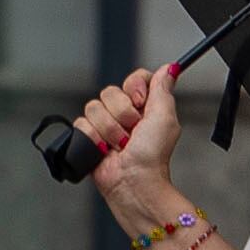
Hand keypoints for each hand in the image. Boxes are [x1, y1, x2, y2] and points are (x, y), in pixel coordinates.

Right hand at [81, 66, 185, 231]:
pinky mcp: (88, 137)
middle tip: (132, 132)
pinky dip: (93, 138)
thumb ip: (163, 90)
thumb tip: (170, 68)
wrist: (133, 181)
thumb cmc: (153, 156)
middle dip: (122, 114)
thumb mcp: (165, 118)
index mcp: (145, 106)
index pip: (134, 78)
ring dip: (109, 129)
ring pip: (94, 107)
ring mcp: (105, 125)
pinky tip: (104, 150)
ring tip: (120, 145)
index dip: (135, 88)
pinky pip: (80, 123)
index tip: (141, 102)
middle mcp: (125, 113)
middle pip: (110, 91)